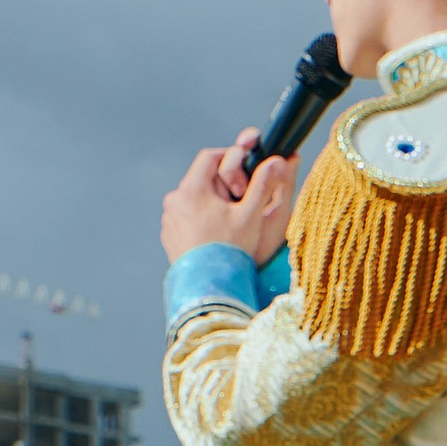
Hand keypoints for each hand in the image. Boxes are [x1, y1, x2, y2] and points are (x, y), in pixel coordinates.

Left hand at [161, 134, 295, 266]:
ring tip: (228, 224)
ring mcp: (169, 220)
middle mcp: (175, 200)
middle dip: (221, 186)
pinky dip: (199, 223)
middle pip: (200, 180)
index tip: (244, 170)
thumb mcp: (251, 215)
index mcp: (192, 189)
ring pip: (193, 201)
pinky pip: (185, 221)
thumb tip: (278, 161)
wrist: (211, 288)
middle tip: (240, 202)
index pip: (209, 157)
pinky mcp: (169, 237)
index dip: (229, 158)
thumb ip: (263, 185)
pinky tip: (215, 238)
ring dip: (210, 205)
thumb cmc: (232, 251)